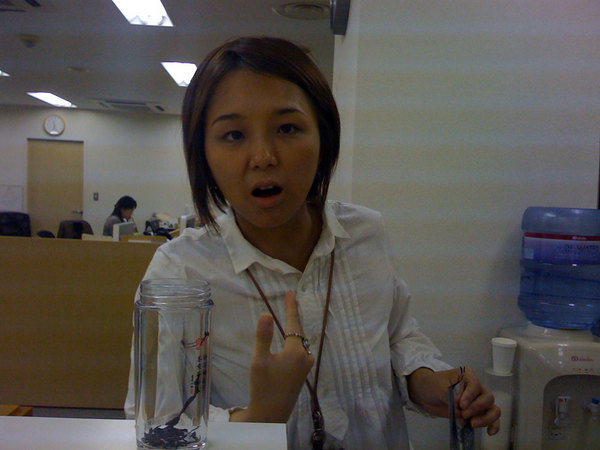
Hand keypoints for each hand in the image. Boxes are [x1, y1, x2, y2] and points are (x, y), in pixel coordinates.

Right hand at [230, 291, 313, 422]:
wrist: (270, 415)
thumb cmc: (263, 387)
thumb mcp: (259, 361)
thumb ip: (263, 337)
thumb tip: (266, 314)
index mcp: (296, 351)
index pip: (293, 323)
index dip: (291, 307)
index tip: (291, 292)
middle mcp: (305, 357)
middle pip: (298, 331)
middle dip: (293, 316)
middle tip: (290, 300)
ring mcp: (305, 366)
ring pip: (299, 342)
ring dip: (293, 330)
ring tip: (289, 317)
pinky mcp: (302, 374)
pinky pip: (299, 351)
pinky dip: (293, 342)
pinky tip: (289, 341)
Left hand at [407, 367, 500, 435]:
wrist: (426, 394)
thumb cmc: (432, 385)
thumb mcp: (439, 387)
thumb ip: (451, 397)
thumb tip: (461, 410)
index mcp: (467, 376)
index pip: (476, 385)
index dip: (470, 396)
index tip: (461, 405)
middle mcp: (476, 387)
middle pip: (488, 398)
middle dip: (477, 408)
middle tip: (463, 414)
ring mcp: (478, 400)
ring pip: (493, 409)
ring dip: (486, 418)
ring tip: (472, 424)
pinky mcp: (476, 413)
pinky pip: (491, 418)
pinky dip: (493, 425)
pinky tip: (490, 432)